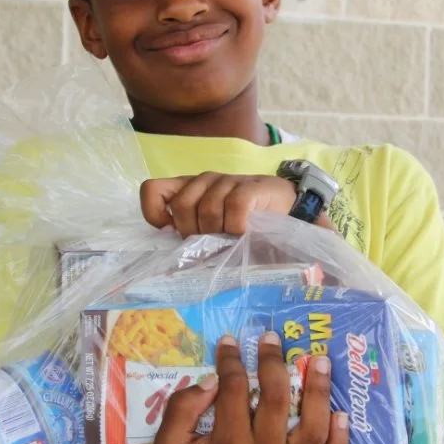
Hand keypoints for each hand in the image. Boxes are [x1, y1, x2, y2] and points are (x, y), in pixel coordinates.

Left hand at [141, 172, 334, 235]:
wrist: (291, 210)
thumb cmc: (248, 223)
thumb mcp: (215, 228)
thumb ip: (194, 234)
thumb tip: (170, 262)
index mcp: (191, 188)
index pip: (152, 189)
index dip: (154, 212)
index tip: (171, 231)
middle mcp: (205, 180)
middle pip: (182, 205)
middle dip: (195, 231)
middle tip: (214, 241)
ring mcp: (228, 180)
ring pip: (208, 207)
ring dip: (220, 230)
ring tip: (234, 237)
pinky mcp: (251, 187)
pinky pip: (234, 207)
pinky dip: (238, 225)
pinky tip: (245, 232)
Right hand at [152, 333, 349, 443]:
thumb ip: (182, 411)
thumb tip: (211, 380)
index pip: (234, 388)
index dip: (231, 359)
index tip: (230, 342)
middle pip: (276, 398)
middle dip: (274, 362)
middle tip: (272, 338)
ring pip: (313, 427)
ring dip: (320, 391)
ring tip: (321, 362)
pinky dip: (340, 440)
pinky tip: (342, 415)